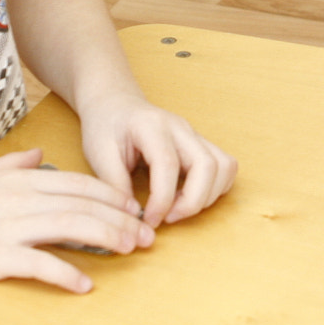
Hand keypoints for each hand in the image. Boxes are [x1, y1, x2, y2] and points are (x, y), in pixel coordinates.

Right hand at [0, 148, 152, 292]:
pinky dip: (65, 274)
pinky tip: (85, 284)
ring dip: (106, 240)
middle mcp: (21, 198)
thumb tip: (41, 154)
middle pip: (84, 205)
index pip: (80, 184)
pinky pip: (39, 264)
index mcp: (21, 179)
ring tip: (129, 253)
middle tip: (147, 238)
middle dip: (121, 220)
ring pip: (71, 228)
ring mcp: (8, 227)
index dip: (112, 197)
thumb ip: (15, 163)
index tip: (135, 210)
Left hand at [76, 95, 237, 228]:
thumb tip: (134, 216)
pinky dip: (215, 188)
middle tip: (167, 217)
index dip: (161, 200)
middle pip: (207, 165)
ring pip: (224, 166)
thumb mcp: (98, 154)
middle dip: (192, 202)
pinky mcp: (200, 144)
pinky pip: (225, 166)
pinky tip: (188, 196)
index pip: (167, 165)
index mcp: (151, 126)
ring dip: (207, 196)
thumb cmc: (106, 126)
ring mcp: (194, 134)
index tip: (149, 220)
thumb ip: (115, 185)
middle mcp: (180, 127)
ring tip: (178, 208)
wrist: (115, 104)